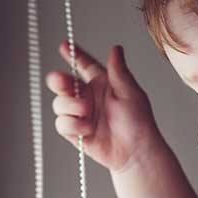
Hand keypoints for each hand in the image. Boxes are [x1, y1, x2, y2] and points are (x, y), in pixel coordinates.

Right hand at [46, 42, 161, 172]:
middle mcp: (88, 97)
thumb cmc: (139, 122)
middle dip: (59, 81)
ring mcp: (80, 114)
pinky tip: (87, 128)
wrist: (135, 152)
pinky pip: (62, 123)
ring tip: (87, 112)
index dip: (75, 55)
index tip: (65, 45)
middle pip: (63, 83)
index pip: (85, 65)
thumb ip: (119, 71)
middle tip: (62, 81)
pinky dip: (73, 124)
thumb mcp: (130, 92)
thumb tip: (116, 48)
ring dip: (71, 106)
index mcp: (102, 83)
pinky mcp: (75, 131)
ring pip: (59, 103)